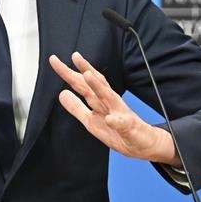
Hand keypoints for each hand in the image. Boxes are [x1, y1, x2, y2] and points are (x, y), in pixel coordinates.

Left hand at [49, 52, 178, 165]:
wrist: (145, 144)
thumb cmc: (119, 132)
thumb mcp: (91, 121)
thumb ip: (77, 107)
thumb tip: (62, 94)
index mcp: (100, 101)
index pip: (83, 84)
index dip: (69, 72)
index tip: (55, 61)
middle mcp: (110, 103)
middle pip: (96, 84)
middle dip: (85, 69)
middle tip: (74, 56)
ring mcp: (121, 114)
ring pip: (109, 98)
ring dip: (98, 86)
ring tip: (87, 75)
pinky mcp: (130, 128)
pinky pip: (123, 124)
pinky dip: (116, 121)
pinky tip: (110, 119)